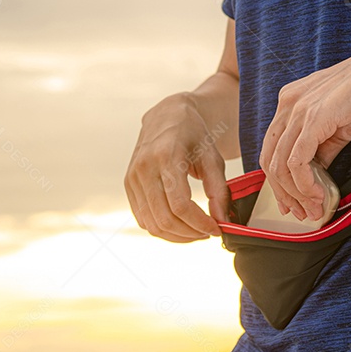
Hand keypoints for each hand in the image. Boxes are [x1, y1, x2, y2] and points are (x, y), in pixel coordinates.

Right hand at [125, 93, 230, 242]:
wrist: (168, 116)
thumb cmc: (193, 134)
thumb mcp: (213, 157)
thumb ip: (219, 190)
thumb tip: (221, 221)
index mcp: (166, 156)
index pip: (180, 205)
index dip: (199, 223)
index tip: (216, 229)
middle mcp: (144, 168)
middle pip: (164, 218)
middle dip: (190, 233)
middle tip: (208, 233)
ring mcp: (133, 177)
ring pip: (152, 224)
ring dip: (177, 235)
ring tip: (196, 231)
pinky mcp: (129, 185)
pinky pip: (143, 218)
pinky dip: (162, 229)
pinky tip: (180, 225)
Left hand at [260, 39, 350, 221]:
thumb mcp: (337, 124)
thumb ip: (321, 147)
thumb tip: (314, 176)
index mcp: (289, 101)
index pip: (272, 148)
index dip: (278, 180)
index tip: (291, 201)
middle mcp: (287, 104)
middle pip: (269, 159)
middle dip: (283, 193)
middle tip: (300, 212)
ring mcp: (298, 110)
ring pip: (280, 164)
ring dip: (296, 193)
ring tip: (314, 208)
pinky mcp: (313, 118)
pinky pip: (297, 161)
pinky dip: (305, 184)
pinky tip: (318, 194)